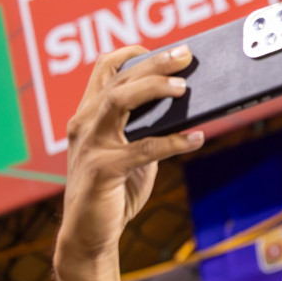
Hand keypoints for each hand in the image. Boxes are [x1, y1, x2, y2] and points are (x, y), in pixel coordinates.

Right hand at [59, 45, 203, 263]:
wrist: (90, 233)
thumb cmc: (113, 190)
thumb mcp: (131, 154)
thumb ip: (148, 132)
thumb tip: (185, 112)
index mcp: (89, 116)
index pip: (103, 71)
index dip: (129, 54)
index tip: (157, 48)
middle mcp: (85, 124)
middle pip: (118, 80)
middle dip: (153, 64)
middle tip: (185, 55)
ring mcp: (91, 145)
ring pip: (119, 102)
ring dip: (153, 90)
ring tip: (184, 87)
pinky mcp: (102, 170)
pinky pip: (143, 150)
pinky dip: (172, 142)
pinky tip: (197, 138)